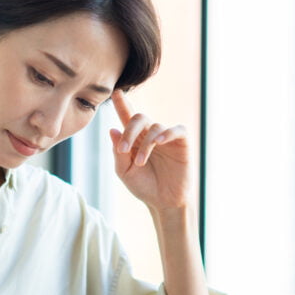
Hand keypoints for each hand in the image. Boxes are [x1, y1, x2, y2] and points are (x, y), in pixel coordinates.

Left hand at [109, 90, 192, 211]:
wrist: (164, 203)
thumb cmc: (144, 187)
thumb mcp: (125, 172)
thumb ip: (118, 152)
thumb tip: (112, 129)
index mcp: (135, 139)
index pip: (127, 116)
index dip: (122, 103)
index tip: (115, 91)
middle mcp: (150, 134)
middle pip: (139, 118)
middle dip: (129, 131)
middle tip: (124, 149)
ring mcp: (166, 138)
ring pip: (154, 127)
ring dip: (145, 144)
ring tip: (140, 162)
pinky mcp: (182, 143)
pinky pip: (176, 130)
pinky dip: (167, 133)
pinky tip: (159, 142)